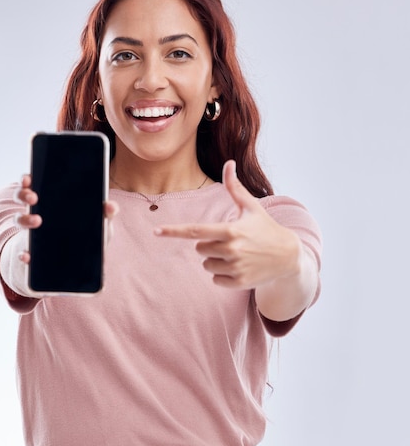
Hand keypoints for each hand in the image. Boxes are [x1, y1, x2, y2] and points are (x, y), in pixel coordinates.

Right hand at [13, 174, 118, 264]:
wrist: (81, 263)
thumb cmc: (89, 235)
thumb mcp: (100, 223)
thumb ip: (106, 213)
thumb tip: (110, 206)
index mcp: (51, 200)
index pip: (34, 183)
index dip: (27, 178)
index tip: (28, 177)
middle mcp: (37, 211)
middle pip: (21, 197)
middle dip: (23, 194)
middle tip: (34, 198)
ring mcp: (31, 231)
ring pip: (19, 220)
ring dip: (24, 219)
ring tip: (37, 222)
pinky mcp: (31, 251)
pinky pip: (22, 251)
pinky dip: (23, 253)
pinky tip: (28, 254)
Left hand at [155, 160, 300, 289]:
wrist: (289, 257)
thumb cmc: (265, 228)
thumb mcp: (251, 207)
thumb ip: (235, 187)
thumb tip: (229, 163)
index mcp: (230, 230)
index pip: (195, 231)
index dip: (173, 231)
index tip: (156, 231)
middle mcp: (231, 250)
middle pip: (199, 249)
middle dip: (209, 244)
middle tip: (230, 241)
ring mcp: (235, 268)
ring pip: (206, 265)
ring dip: (216, 260)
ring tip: (237, 254)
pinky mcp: (239, 283)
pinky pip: (215, 279)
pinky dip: (223, 274)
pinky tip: (239, 267)